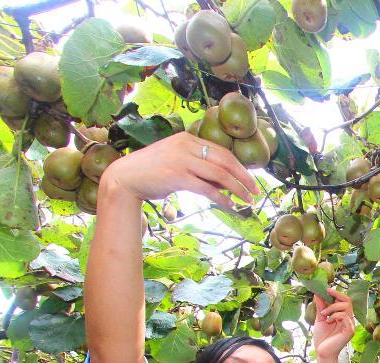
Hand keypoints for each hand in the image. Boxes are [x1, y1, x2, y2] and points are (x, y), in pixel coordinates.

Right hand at [100, 132, 258, 207]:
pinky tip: (231, 205)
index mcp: (186, 139)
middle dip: (243, 177)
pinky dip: (222, 198)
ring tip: (247, 200)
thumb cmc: (150, 172)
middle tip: (255, 191)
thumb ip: (196, 165)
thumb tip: (222, 181)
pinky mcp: (177, 176)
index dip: (239, 166)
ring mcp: (182, 160)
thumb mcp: (175, 160)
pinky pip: (207, 188)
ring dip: (237, 189)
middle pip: (225, 160)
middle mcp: (186, 146)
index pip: (221, 151)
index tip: (249, 179)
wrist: (124, 178)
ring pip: (219, 174)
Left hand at [313, 289, 354, 359]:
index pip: (345, 300)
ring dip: (332, 308)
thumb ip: (321, 307)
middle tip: (325, 301)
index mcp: (343, 316)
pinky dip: (335, 316)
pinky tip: (328, 321)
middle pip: (348, 301)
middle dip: (335, 298)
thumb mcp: (320, 319)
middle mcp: (348, 319)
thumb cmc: (322, 338)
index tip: (326, 290)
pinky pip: (345, 316)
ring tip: (324, 315)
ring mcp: (350, 325)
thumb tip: (317, 294)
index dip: (337, 293)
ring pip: (346, 307)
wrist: (322, 352)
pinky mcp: (349, 331)